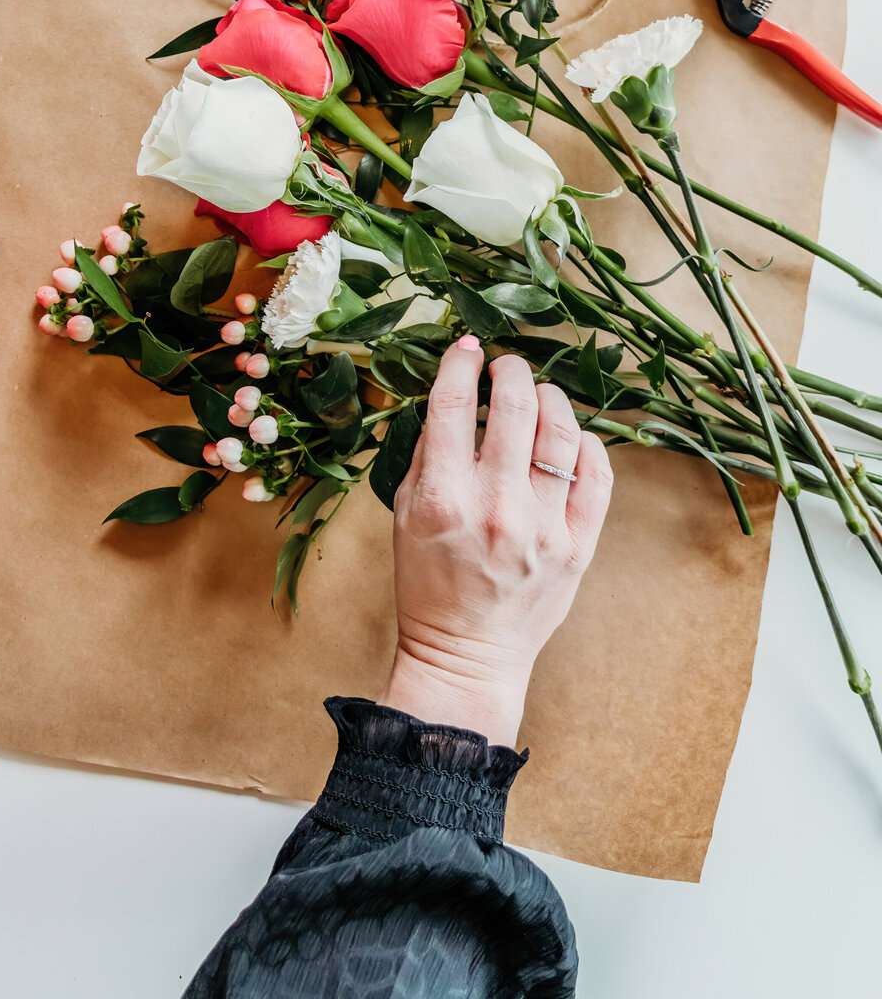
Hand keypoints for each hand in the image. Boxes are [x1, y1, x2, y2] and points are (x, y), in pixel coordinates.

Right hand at [380, 344, 612, 745]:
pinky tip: (571, 440)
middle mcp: (497, 508)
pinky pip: (598, 476)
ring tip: (540, 396)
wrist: (466, 656)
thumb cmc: (428, 583)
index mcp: (444, 498)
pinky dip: (588, 446)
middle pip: (517, 406)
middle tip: (507, 366)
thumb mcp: (405, 514)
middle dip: (511, 371)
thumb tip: (454, 397)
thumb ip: (428, 454)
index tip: (467, 347)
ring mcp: (543, 529)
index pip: (455, 404)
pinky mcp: (578, 548)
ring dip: (551, 399)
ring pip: (562, 433)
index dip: (462, 363)